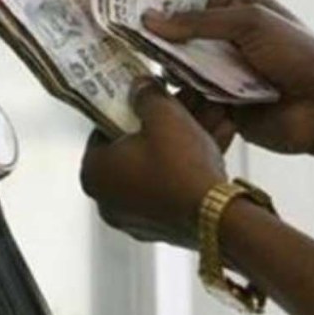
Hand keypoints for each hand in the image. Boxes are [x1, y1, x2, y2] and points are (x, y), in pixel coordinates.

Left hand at [81, 79, 228, 247]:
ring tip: (213, 115)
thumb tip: (140, 86)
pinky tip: (220, 139)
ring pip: (160, 167)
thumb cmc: (179, 164)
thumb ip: (147, 96)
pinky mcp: (164, 228)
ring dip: (185, 141)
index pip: (104, 132)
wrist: (217, 215)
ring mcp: (135, 217)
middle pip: (136, 150)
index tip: (149, 98)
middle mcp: (107, 199)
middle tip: (187, 103)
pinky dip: (193, 165)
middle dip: (165, 124)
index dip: (129, 109)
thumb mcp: (163, 116)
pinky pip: (174, 187)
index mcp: (93, 173)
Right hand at [144, 0, 313, 154]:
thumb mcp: (250, 22)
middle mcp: (229, 41)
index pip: (196, 0)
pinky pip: (189, 97)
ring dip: (164, 67)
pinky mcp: (219, 103)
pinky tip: (151, 92)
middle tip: (121, 34)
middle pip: (184, 36)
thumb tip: (151, 19)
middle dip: (158, 36)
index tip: (131, 3)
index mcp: (242, 11)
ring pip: (182, 67)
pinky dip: (175, 95)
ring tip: (129, 64)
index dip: (167, 1)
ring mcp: (224, 73)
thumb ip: (199, 22)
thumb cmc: (298, 55)